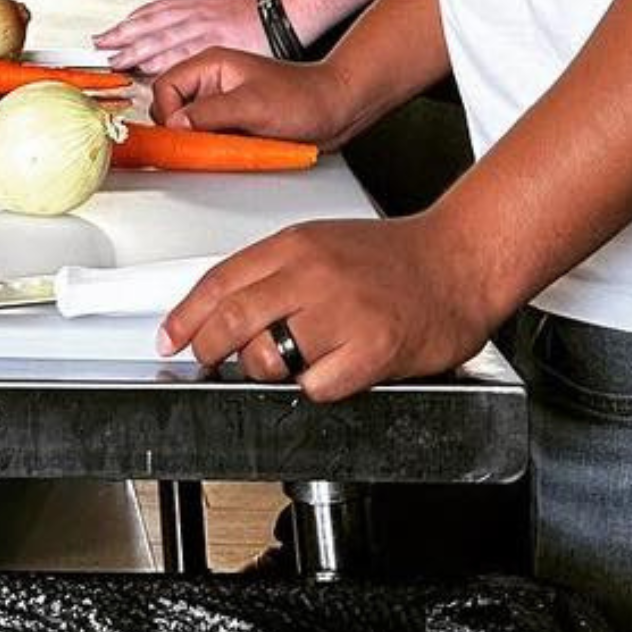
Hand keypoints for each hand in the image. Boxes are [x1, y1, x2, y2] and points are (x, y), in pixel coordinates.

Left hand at [91, 0, 261, 75]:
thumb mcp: (217, 5)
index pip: (154, 11)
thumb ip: (193, 18)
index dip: (130, 22)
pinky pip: (184, 54)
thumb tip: (173, 31)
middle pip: (151, 24)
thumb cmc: (254, 13)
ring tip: (116, 60)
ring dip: (136, 49)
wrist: (284, 12)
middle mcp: (195, 16)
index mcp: (195, 5)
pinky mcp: (216, 47)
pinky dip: (163, 61)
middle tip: (102, 46)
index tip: (112, 32)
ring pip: (163, 38)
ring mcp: (205, 31)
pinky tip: (147, 69)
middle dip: (124, 35)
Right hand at [151, 47, 353, 143]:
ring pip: (188, 125)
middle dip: (182, 130)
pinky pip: (207, 136)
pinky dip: (212, 147)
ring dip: (199, 140)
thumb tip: (175, 124)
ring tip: (223, 145)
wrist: (336, 110)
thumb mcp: (252, 105)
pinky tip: (230, 150)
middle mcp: (212, 81)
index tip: (182, 134)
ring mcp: (221, 102)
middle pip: (171, 108)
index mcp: (211, 65)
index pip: (164, 87)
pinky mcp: (231, 121)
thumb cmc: (304, 98)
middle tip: (202, 143)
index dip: (168, 113)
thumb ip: (209, 113)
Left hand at [155, 209, 502, 401]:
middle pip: (233, 320)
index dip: (186, 316)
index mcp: (296, 245)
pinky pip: (317, 387)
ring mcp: (343, 313)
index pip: (220, 281)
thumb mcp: (322, 243)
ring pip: (269, 357)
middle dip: (209, 348)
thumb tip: (221, 307)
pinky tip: (330, 372)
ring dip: (266, 370)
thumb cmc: (394, 259)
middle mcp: (314, 274)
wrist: (459, 261)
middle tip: (208, 361)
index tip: (171, 337)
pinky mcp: (372, 350)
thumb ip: (273, 271)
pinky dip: (315, 388)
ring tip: (287, 363)